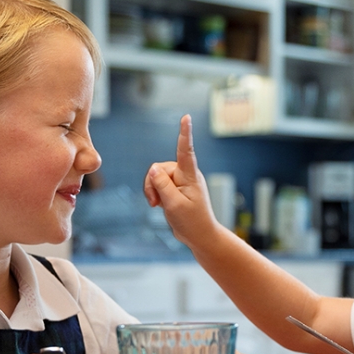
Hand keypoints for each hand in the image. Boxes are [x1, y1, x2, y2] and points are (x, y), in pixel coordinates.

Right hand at [143, 114, 219, 249]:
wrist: (200, 237)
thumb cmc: (192, 222)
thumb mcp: (173, 204)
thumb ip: (162, 184)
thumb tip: (153, 167)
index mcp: (190, 176)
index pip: (186, 151)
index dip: (184, 133)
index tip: (187, 117)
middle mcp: (186, 175)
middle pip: (160, 168)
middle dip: (153, 184)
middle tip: (155, 203)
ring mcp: (182, 182)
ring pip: (157, 177)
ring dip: (153, 191)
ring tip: (158, 205)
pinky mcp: (176, 189)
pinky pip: (159, 185)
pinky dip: (156, 194)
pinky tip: (160, 205)